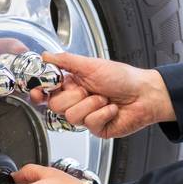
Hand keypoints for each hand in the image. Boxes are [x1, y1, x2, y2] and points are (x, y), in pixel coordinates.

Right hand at [30, 53, 175, 137]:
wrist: (145, 94)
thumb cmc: (124, 77)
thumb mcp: (92, 64)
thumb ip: (67, 61)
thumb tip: (46, 55)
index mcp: (74, 83)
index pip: (48, 91)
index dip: (40, 92)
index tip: (38, 91)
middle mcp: (78, 100)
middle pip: (57, 105)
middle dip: (75, 96)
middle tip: (89, 89)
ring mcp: (87, 115)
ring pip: (72, 116)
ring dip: (92, 104)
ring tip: (105, 98)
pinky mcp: (96, 128)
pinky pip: (90, 123)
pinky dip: (103, 113)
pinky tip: (112, 108)